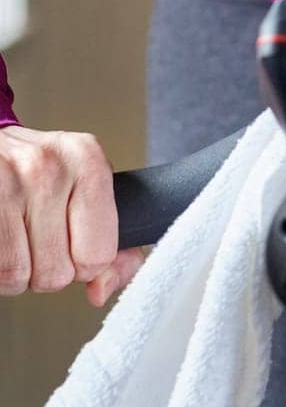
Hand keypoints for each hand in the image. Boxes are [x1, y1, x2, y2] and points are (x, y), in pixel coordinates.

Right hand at [0, 126, 144, 304]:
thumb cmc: (42, 172)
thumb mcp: (86, 189)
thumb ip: (110, 243)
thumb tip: (101, 290)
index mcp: (88, 161)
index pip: (98, 254)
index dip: (85, 264)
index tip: (74, 245)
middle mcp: (48, 168)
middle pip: (57, 274)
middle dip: (47, 268)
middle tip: (39, 237)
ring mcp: (7, 185)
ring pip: (19, 278)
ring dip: (17, 271)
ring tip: (17, 236)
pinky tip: (2, 238)